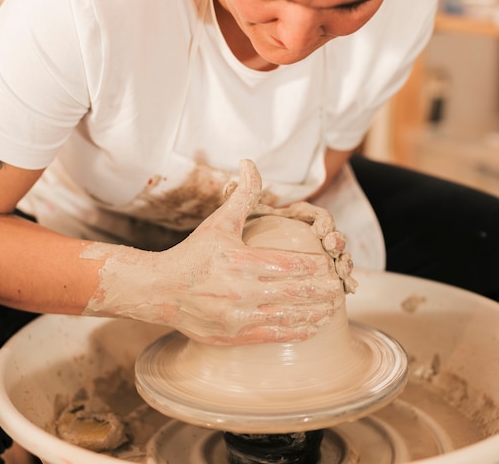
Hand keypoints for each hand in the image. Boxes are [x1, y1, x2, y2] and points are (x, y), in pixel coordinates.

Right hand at [82, 160, 353, 344]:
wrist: (159, 290)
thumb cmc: (192, 254)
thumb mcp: (219, 222)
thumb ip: (242, 195)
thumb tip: (250, 162)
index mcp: (241, 260)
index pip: (290, 263)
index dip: (315, 265)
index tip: (329, 265)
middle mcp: (241, 290)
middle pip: (294, 291)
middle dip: (322, 290)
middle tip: (339, 287)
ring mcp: (237, 316)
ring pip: (287, 316)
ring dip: (314, 312)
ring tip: (331, 308)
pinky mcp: (232, 336)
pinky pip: (272, 335)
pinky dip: (295, 332)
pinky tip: (311, 328)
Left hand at [250, 202, 356, 293]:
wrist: (245, 264)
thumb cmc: (242, 237)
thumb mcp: (241, 219)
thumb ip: (243, 199)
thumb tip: (235, 177)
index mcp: (297, 218)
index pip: (316, 216)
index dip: (322, 221)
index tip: (320, 231)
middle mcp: (310, 234)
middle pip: (331, 234)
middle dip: (336, 241)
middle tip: (333, 247)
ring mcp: (318, 254)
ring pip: (338, 255)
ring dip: (344, 260)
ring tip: (343, 270)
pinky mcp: (320, 274)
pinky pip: (337, 276)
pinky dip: (344, 281)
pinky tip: (347, 288)